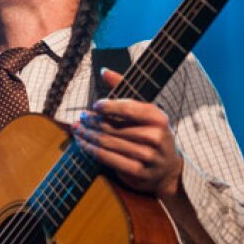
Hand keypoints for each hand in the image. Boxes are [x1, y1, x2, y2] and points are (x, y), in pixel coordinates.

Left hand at [73, 68, 183, 198]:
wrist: (166, 169)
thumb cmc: (150, 134)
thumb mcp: (144, 111)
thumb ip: (124, 89)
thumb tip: (104, 71)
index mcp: (158, 117)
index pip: (128, 108)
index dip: (108, 106)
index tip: (95, 105)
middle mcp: (155, 136)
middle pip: (114, 126)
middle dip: (93, 121)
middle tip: (81, 117)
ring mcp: (147, 156)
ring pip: (108, 142)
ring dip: (88, 135)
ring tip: (77, 129)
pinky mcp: (137, 172)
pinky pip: (108, 158)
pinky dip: (91, 150)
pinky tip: (82, 143)